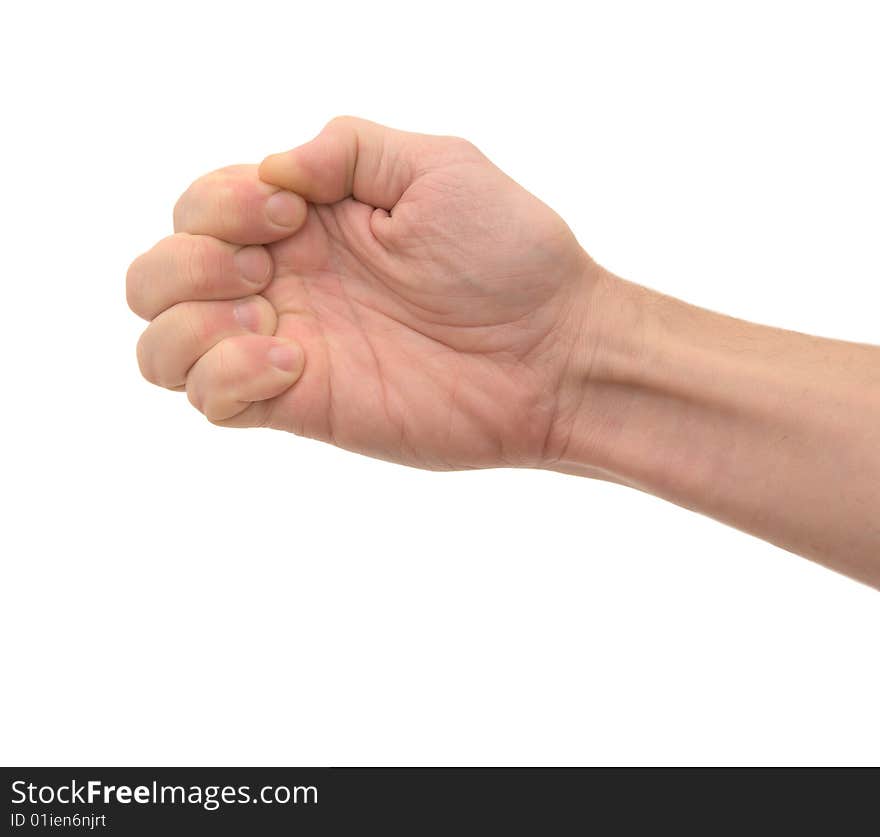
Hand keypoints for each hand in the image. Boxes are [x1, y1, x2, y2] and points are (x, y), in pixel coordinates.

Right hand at [128, 117, 599, 468]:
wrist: (551, 354)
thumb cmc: (509, 256)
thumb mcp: (437, 166)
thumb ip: (346, 148)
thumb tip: (270, 171)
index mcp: (307, 222)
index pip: (198, 206)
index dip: (220, 204)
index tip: (295, 215)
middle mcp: (285, 283)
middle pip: (156, 276)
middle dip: (186, 262)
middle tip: (269, 265)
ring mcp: (287, 347)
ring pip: (162, 347)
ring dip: (187, 322)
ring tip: (266, 316)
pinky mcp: (301, 406)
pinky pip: (210, 402)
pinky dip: (224, 376)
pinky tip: (293, 362)